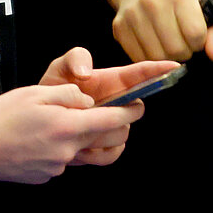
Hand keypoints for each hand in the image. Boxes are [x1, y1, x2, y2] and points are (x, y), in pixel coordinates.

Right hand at [0, 82, 143, 182]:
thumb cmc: (3, 115)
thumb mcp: (38, 93)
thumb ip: (70, 95)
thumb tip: (89, 103)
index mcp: (68, 127)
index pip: (112, 121)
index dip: (130, 112)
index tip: (139, 105)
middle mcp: (67, 151)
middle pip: (106, 141)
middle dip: (116, 128)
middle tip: (111, 114)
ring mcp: (57, 168)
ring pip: (81, 151)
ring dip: (81, 138)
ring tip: (59, 125)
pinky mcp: (45, 177)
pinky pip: (62, 161)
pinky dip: (59, 149)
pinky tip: (38, 140)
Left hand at [39, 47, 178, 158]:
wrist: (36, 121)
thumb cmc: (52, 89)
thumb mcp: (60, 67)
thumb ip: (75, 58)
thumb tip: (87, 73)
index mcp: (113, 82)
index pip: (142, 74)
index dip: (159, 69)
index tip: (175, 66)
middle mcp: (118, 104)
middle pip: (137, 109)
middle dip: (124, 112)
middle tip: (101, 110)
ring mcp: (112, 125)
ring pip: (124, 133)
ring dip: (104, 134)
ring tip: (80, 131)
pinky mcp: (102, 146)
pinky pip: (112, 153)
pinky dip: (97, 153)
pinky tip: (79, 148)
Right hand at [113, 0, 212, 63]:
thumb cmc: (178, 3)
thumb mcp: (204, 11)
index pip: (196, 34)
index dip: (199, 42)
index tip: (195, 37)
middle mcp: (153, 1)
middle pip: (176, 50)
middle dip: (184, 52)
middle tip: (181, 42)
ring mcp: (133, 14)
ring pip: (157, 58)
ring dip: (167, 59)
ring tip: (168, 45)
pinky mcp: (119, 28)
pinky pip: (139, 59)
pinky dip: (150, 60)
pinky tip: (154, 46)